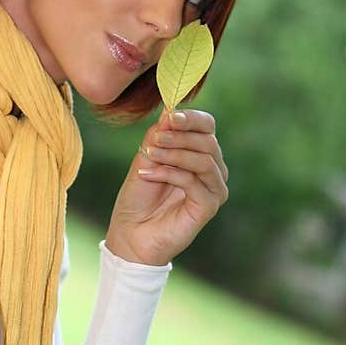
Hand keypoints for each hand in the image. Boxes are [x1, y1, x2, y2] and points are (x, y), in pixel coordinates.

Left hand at [105, 108, 228, 267]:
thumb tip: (169, 111)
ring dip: (174, 154)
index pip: (207, 125)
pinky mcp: (209, 206)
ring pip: (205, 160)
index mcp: (199, 152)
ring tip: (150, 156)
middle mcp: (213, 169)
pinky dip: (170, 173)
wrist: (131, 233)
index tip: (169, 116)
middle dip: (179, 136)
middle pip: (208, 141)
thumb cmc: (139, 196)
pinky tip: (149, 174)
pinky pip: (195, 181)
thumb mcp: (145, 157)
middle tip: (155, 140)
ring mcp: (214, 188)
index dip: (190, 118)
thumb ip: (158, 135)